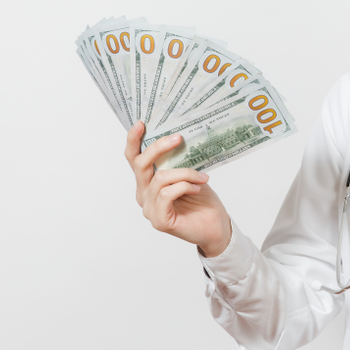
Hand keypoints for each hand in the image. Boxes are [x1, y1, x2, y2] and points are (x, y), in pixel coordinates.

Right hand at [124, 121, 232, 255]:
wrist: (216, 227)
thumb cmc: (203, 201)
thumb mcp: (189, 174)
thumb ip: (178, 161)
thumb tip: (178, 137)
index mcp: (147, 183)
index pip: (134, 159)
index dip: (134, 141)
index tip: (142, 123)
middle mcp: (143, 195)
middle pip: (140, 165)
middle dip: (158, 148)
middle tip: (178, 138)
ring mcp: (149, 209)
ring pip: (160, 178)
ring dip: (185, 173)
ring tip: (202, 177)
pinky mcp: (160, 220)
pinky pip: (167, 193)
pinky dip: (184, 186)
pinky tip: (197, 188)